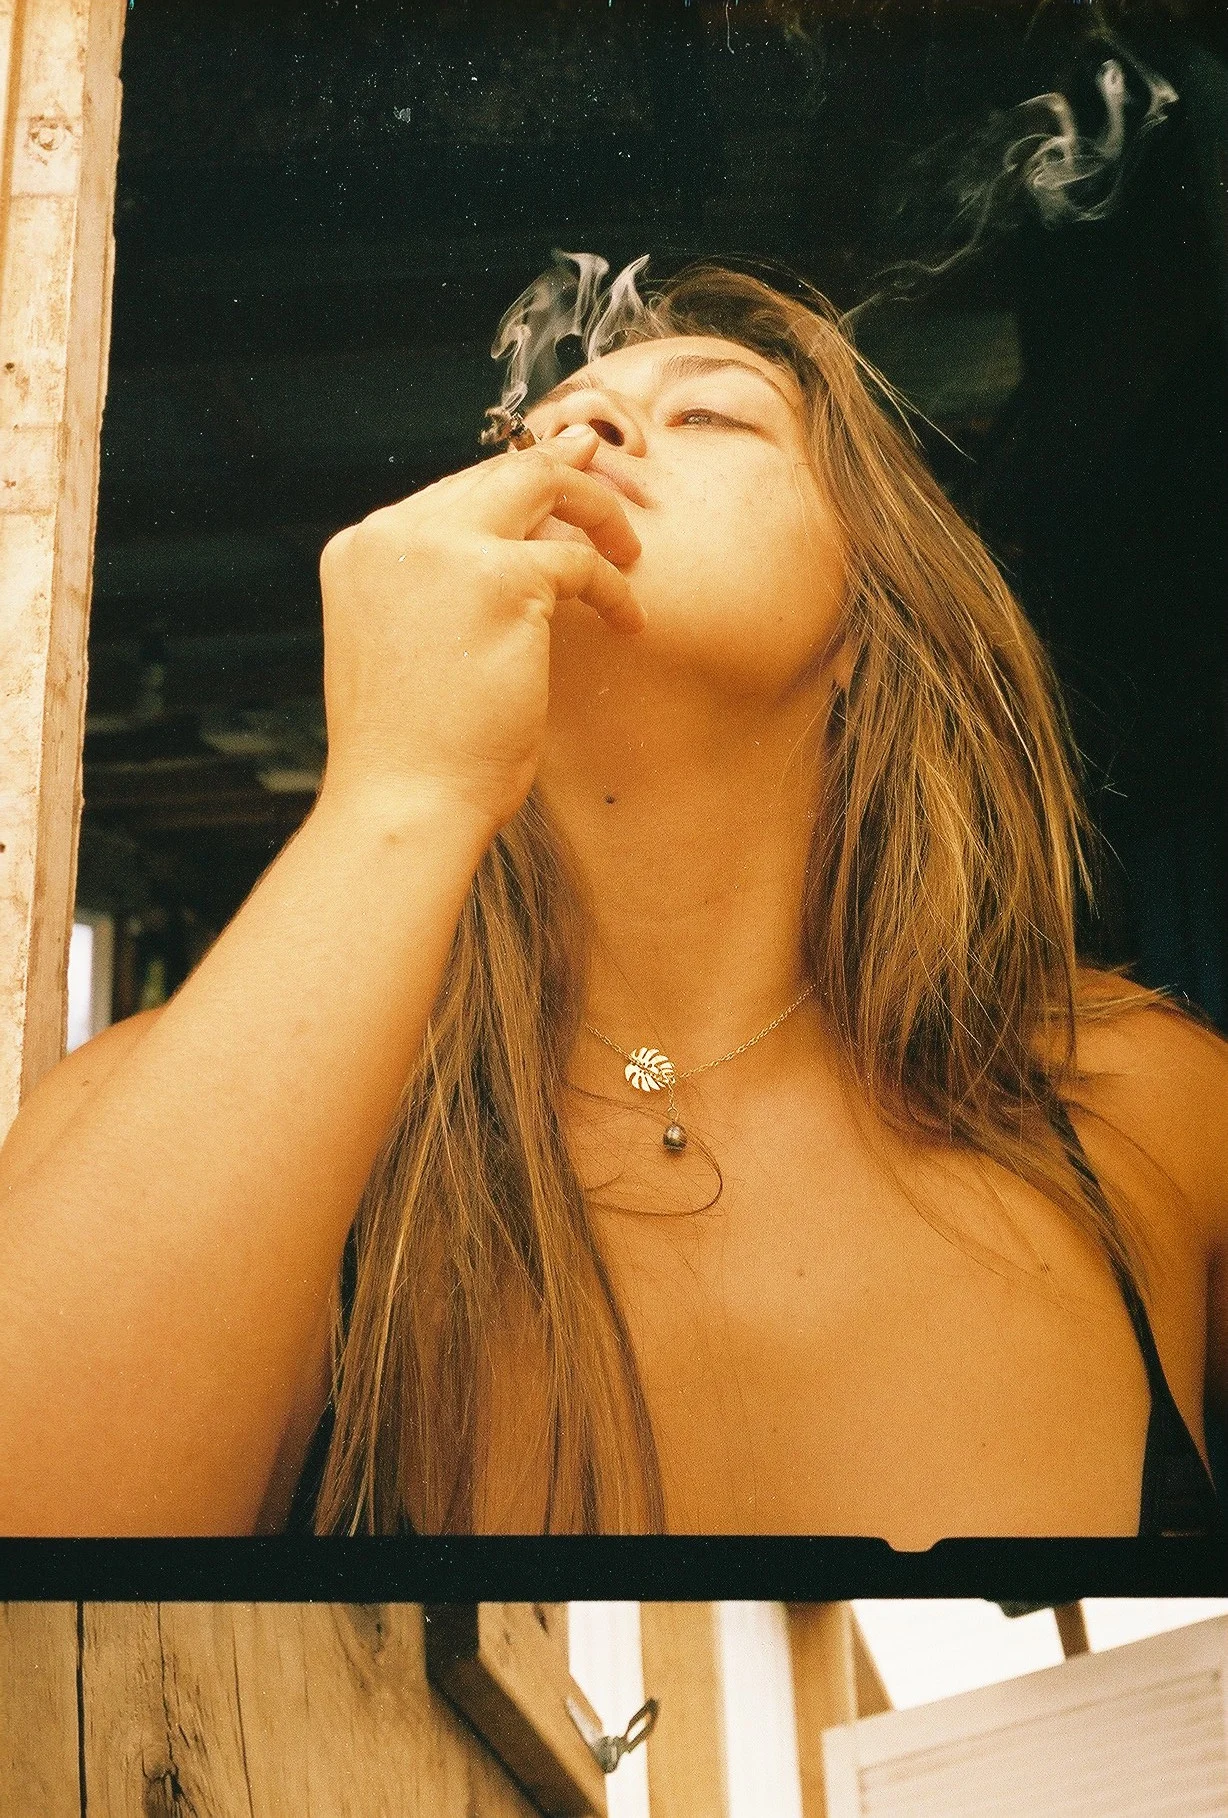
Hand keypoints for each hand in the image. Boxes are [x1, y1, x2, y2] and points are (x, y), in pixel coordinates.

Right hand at [316, 426, 642, 835]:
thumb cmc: (413, 752)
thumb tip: (510, 559)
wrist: (404, 802)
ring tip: (627, 548)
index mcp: (360, 550)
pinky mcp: (500, 580)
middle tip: (603, 483)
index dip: (509, 495)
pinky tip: (628, 619)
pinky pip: (579, 559)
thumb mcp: (410, 648)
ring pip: (539, 481)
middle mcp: (393, 535)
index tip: (556, 496)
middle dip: (559, 471)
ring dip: (595, 507)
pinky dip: (613, 586)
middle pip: (492, 472)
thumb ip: (441, 593)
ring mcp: (443, 549)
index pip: (448, 496)